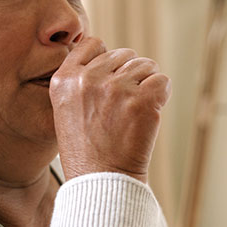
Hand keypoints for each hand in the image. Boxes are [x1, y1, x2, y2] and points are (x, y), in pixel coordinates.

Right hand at [50, 37, 170, 182]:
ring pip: (145, 65)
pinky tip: (149, 115)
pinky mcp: (143, 101)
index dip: (106, 61)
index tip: (108, 82)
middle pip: (123, 54)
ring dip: (146, 85)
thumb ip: (81, 80)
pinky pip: (162, 81)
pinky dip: (161, 95)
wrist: (102, 182)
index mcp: (65, 80)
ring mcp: (117, 89)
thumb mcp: (66, 110)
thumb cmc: (86, 150)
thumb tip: (110, 57)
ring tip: (133, 113)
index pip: (93, 44)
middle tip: (122, 107)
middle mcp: (89, 79)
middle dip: (128, 75)